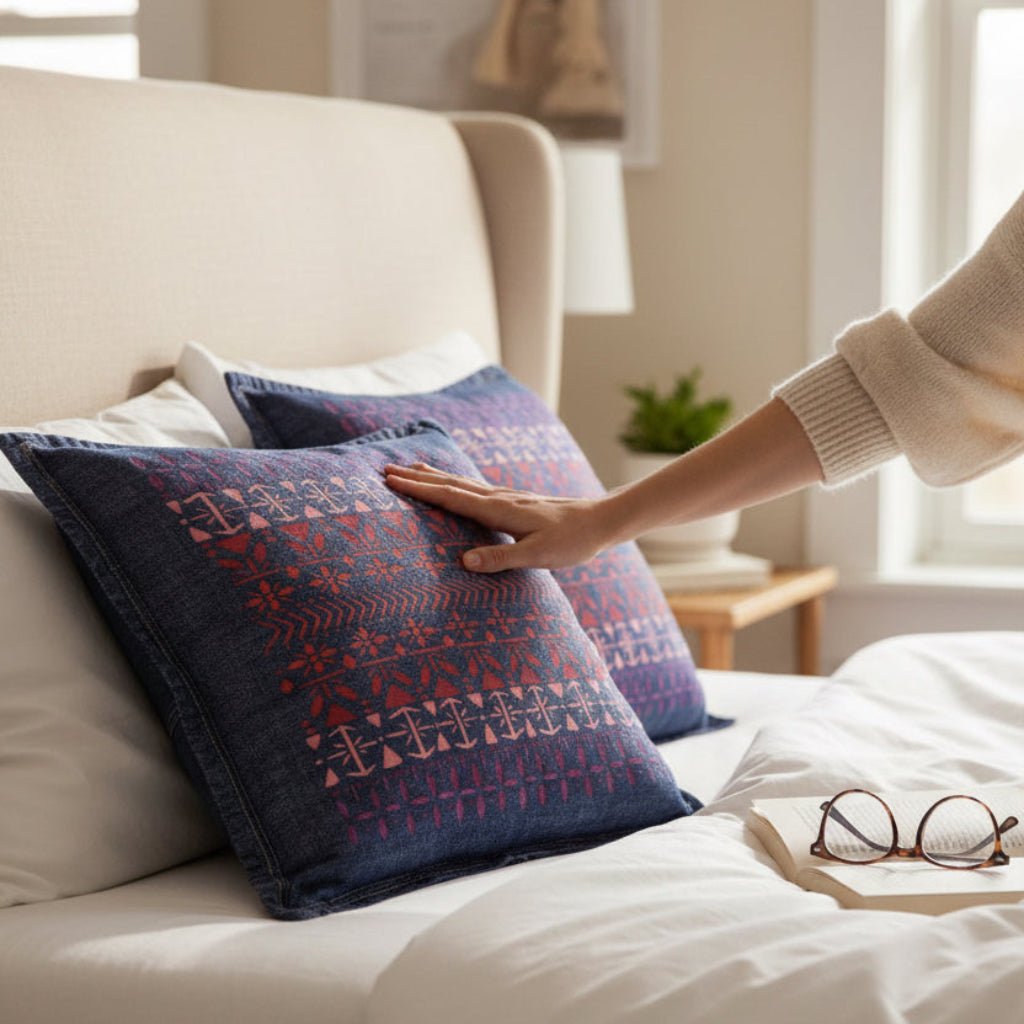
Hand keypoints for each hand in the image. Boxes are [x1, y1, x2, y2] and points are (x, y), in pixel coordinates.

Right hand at [383, 463, 613, 572]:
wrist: (599, 522)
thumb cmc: (571, 542)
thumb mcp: (537, 556)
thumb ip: (501, 559)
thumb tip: (463, 561)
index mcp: (498, 510)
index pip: (450, 497)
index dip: (419, 489)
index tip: (391, 480)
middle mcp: (498, 498)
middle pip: (450, 484)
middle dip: (418, 478)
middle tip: (386, 469)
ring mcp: (506, 498)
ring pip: (461, 483)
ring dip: (434, 476)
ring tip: (412, 467)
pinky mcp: (513, 503)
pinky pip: (474, 489)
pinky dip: (455, 483)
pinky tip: (455, 485)